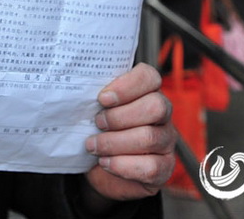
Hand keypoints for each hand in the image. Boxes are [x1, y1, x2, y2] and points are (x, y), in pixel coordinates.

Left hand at [82, 63, 175, 210]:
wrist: (99, 166)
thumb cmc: (97, 130)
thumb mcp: (93, 110)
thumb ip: (92, 99)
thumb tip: (77, 95)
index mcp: (146, 91)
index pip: (149, 77)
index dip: (127, 86)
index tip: (102, 98)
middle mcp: (162, 113)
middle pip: (155, 106)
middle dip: (120, 116)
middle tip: (97, 123)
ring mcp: (166, 140)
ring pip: (150, 137)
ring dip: (115, 143)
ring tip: (93, 145)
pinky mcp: (165, 166)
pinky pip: (151, 166)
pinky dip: (123, 165)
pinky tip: (105, 162)